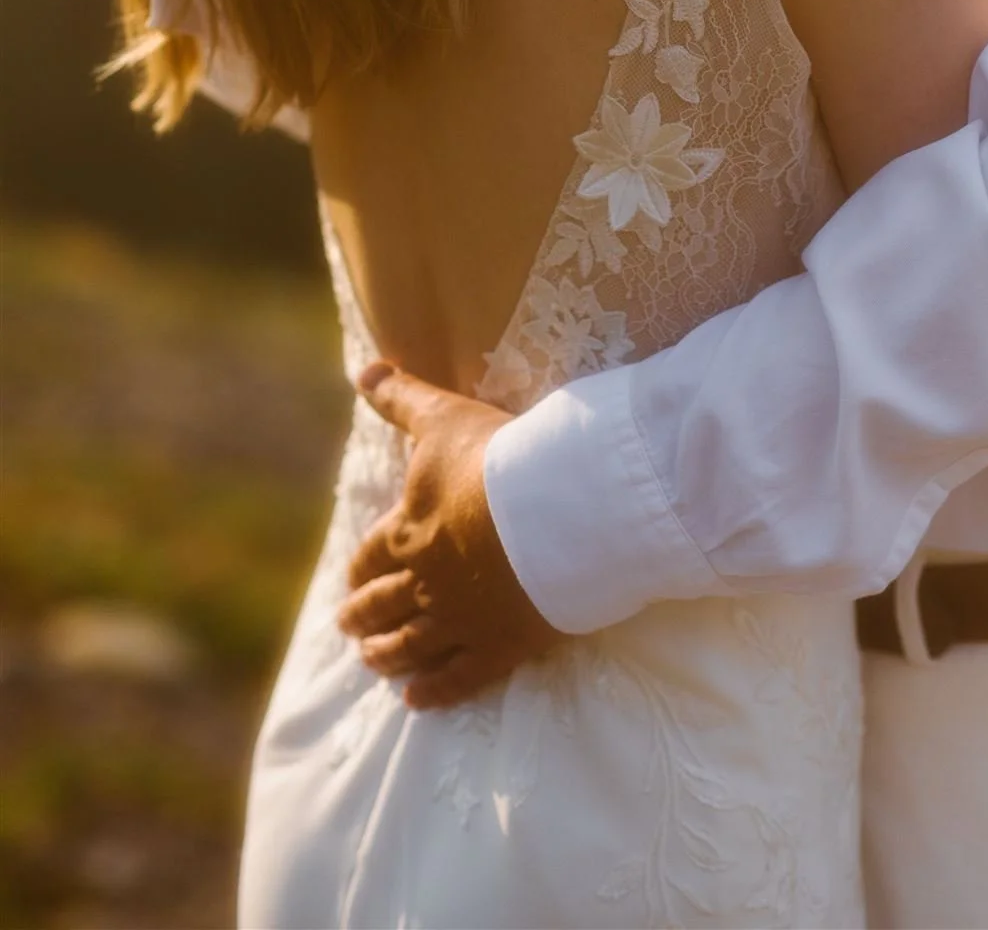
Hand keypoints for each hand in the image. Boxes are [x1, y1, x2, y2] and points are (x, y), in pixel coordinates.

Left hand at [336, 361, 562, 708]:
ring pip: (410, 646)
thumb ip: (400, 397)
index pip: (372, 557)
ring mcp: (461, 620)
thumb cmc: (498, 456)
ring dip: (386, 655)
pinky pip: (458, 677)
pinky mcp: (500, 646)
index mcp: (409, 531)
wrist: (558, 507)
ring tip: (374, 662)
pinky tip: (416, 700)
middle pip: (382, 605)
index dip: (359, 570)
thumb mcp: (442, 417)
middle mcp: (425, 582)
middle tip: (349, 626)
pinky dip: (433, 690)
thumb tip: (362, 367)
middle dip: (362, 616)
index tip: (351, 582)